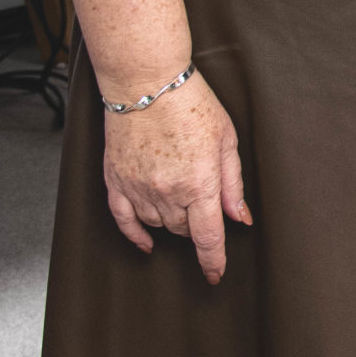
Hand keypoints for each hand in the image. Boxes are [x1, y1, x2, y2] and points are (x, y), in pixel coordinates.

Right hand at [102, 69, 250, 286]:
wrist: (146, 81)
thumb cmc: (191, 103)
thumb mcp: (226, 140)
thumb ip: (232, 184)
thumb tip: (240, 218)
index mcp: (199, 183)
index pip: (208, 238)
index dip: (214, 261)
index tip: (215, 274)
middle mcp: (167, 192)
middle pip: (184, 230)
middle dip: (196, 225)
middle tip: (201, 201)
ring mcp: (138, 188)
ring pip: (158, 224)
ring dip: (172, 221)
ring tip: (179, 196)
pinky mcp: (116, 180)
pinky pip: (123, 219)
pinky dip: (136, 234)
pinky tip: (146, 242)